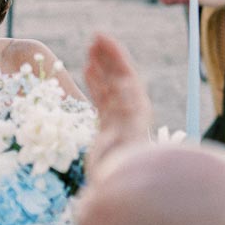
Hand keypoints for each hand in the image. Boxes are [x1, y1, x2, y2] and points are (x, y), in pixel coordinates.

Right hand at [84, 33, 153, 172]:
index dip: (114, 54)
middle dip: (107, 57)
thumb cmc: (123, 161)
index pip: (125, 73)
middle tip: (94, 38)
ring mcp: (120, 118)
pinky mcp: (110, 127)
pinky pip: (102, 98)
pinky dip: (95, 83)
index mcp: (136, 107)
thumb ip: (125, 108)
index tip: (100, 37)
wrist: (119, 187)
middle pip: (119, 76)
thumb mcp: (127, 132)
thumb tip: (122, 83)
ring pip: (110, 85)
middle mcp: (130, 110)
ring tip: (90, 50)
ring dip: (101, 67)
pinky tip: (88, 70)